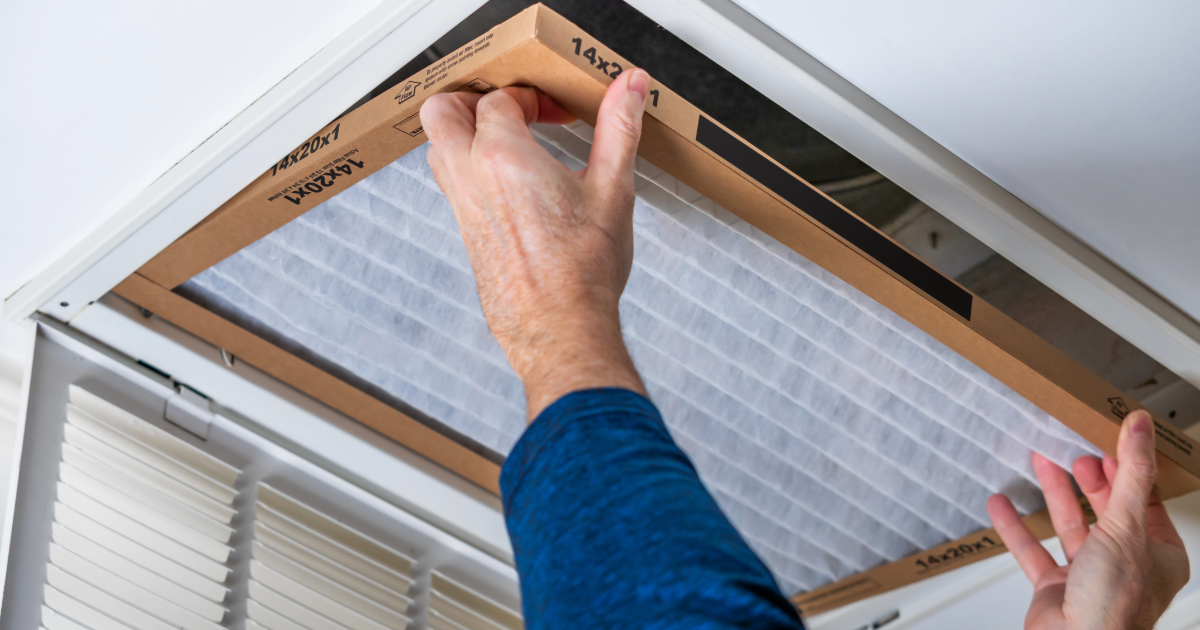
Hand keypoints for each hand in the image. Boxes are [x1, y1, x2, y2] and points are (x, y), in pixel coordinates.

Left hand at [420, 70, 652, 418]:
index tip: (556, 113)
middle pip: (442, 113)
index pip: (498, 100)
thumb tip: (630, 86)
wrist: (562, 330)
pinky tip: (511, 186)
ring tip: (510, 143)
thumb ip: (619, 128)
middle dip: (472, 100)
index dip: (529, 97)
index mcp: (503, 158)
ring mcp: (463, 210)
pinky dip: (470, 170)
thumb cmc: (584, 272)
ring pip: (439, 150)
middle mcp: (471, 180)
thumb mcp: (612, 189)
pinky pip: (452, 187)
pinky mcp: (466, 236)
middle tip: (510, 110)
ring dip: (465, 135)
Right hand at [988, 410, 1189, 628]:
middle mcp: (1125, 565)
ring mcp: (1088, 576)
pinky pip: (1032, 551)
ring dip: (1053, 494)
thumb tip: (1140, 429)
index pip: (1145, 502)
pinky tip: (1002, 505)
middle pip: (1106, 511)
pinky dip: (1016, 527)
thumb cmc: (1114, 603)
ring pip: (1069, 526)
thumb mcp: (1127, 526)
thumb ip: (1132, 475)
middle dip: (1088, 479)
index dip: (1128, 471)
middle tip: (1074, 450)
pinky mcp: (1054, 588)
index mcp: (1157, 555)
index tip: (1110, 443)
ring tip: (1040, 461)